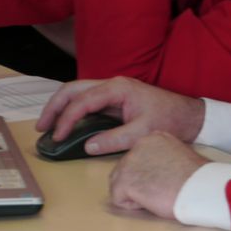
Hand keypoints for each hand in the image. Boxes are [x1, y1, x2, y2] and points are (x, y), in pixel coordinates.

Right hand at [35, 76, 204, 155]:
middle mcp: (112, 84)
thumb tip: (88, 146)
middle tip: (41, 126)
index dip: (67, 118)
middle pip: (74, 89)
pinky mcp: (115, 98)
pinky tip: (66, 123)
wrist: (189, 115)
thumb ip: (114, 139)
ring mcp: (113, 90)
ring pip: (78, 91)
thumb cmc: (170, 119)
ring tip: (48, 125)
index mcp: (118, 88)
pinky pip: (87, 100)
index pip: (83, 100)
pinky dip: (73, 109)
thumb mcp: (142, 132)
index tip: (58, 136)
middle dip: (54, 106)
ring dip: (61, 106)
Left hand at [109, 132, 207, 217]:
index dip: (148, 173)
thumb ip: (162, 157)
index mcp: (152, 137)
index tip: (162, 179)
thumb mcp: (178, 155)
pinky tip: (152, 200)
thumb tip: (156, 170)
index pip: (137, 158)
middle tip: (159, 190)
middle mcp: (137, 145)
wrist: (199, 187)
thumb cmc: (197, 177)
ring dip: (134, 194)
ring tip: (157, 195)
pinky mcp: (124, 181)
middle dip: (137, 183)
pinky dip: (133, 206)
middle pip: (125, 170)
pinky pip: (119, 199)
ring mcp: (129, 162)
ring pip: (119, 184)